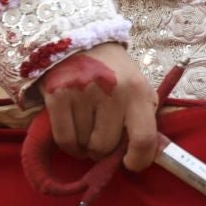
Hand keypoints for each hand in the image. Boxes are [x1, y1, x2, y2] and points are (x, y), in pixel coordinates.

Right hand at [36, 43, 159, 171]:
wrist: (81, 42)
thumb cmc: (115, 72)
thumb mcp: (138, 88)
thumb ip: (143, 118)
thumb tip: (147, 155)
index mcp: (138, 91)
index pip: (144, 138)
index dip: (139, 159)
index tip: (131, 163)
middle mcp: (112, 92)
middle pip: (106, 146)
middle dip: (104, 148)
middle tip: (102, 134)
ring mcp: (82, 93)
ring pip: (84, 145)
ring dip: (85, 144)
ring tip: (88, 125)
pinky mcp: (58, 95)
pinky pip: (64, 140)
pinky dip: (70, 144)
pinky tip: (75, 132)